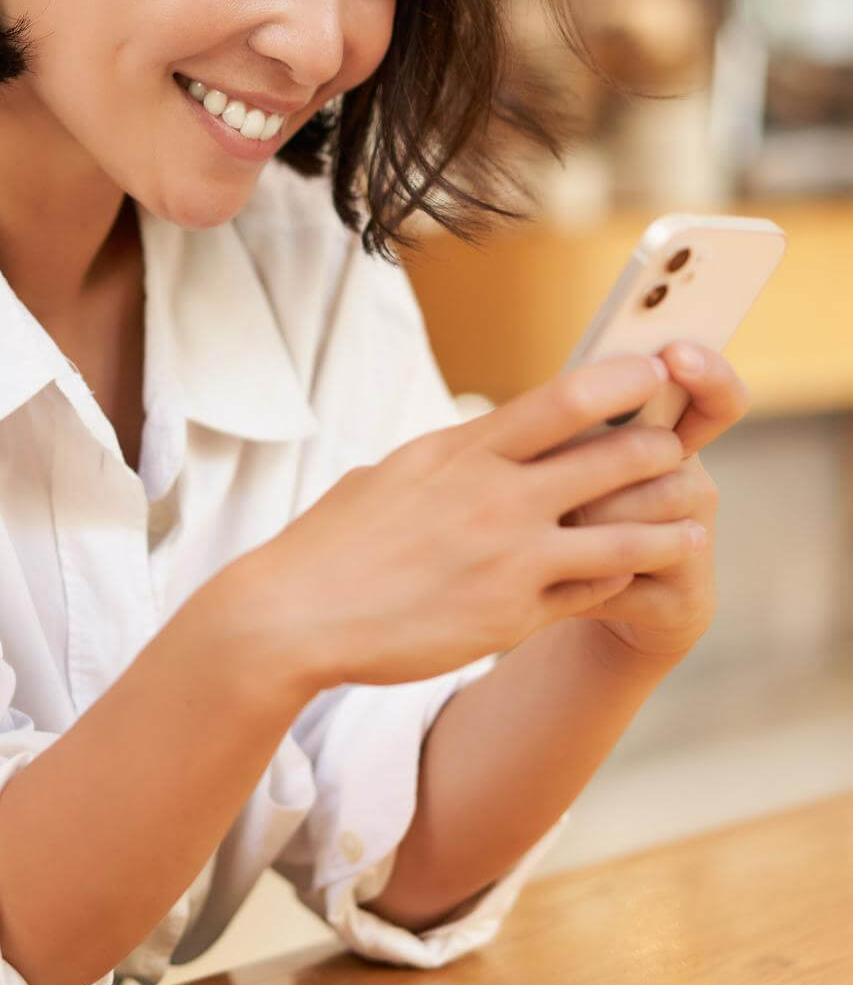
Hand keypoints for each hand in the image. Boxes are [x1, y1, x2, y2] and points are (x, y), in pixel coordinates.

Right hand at [231, 353, 712, 692]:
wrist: (294, 617)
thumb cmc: (337, 543)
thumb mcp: (396, 474)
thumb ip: (457, 457)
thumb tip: (490, 438)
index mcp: (463, 450)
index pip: (566, 398)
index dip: (621, 378)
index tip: (651, 368)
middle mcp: (496, 498)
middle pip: (614, 460)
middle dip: (659, 451)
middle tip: (678, 448)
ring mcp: (511, 560)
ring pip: (624, 536)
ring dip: (666, 529)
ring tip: (690, 528)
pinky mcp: (513, 617)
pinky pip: (592, 593)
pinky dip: (617, 580)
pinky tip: (629, 576)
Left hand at [552, 340, 749, 662]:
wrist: (571, 605)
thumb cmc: (560, 516)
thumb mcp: (560, 464)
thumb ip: (572, 425)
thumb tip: (560, 388)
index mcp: (664, 440)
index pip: (714, 396)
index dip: (706, 373)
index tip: (674, 354)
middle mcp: (692, 485)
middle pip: (654, 458)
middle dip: (589, 476)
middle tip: (552, 494)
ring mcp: (696, 543)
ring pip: (635, 520)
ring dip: (579, 531)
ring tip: (548, 538)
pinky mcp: (686, 601)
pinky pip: (625, 579)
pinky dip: (577, 584)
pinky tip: (556, 584)